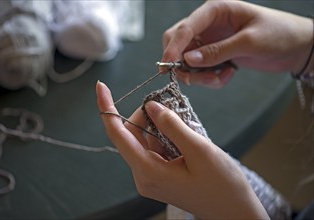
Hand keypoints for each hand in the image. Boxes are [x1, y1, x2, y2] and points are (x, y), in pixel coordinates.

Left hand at [96, 81, 268, 218]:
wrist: (233, 213)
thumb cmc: (222, 186)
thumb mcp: (200, 151)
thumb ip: (172, 126)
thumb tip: (151, 106)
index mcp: (148, 171)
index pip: (118, 134)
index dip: (107, 109)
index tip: (101, 87)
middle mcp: (144, 176)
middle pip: (131, 135)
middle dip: (145, 115)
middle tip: (167, 106)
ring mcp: (151, 177)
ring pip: (144, 140)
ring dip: (157, 125)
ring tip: (182, 125)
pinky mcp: (159, 175)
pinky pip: (154, 148)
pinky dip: (164, 135)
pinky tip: (182, 136)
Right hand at [162, 0, 312, 86]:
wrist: (296, 47)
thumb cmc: (279, 33)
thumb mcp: (249, 41)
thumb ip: (218, 51)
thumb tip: (189, 60)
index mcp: (215, 11)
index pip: (186, 27)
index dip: (174, 46)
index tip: (167, 64)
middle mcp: (208, 26)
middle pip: (179, 44)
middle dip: (184, 64)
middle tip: (197, 77)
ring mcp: (210, 42)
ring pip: (187, 62)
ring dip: (200, 76)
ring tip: (222, 76)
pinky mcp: (214, 57)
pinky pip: (200, 72)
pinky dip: (210, 79)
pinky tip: (228, 74)